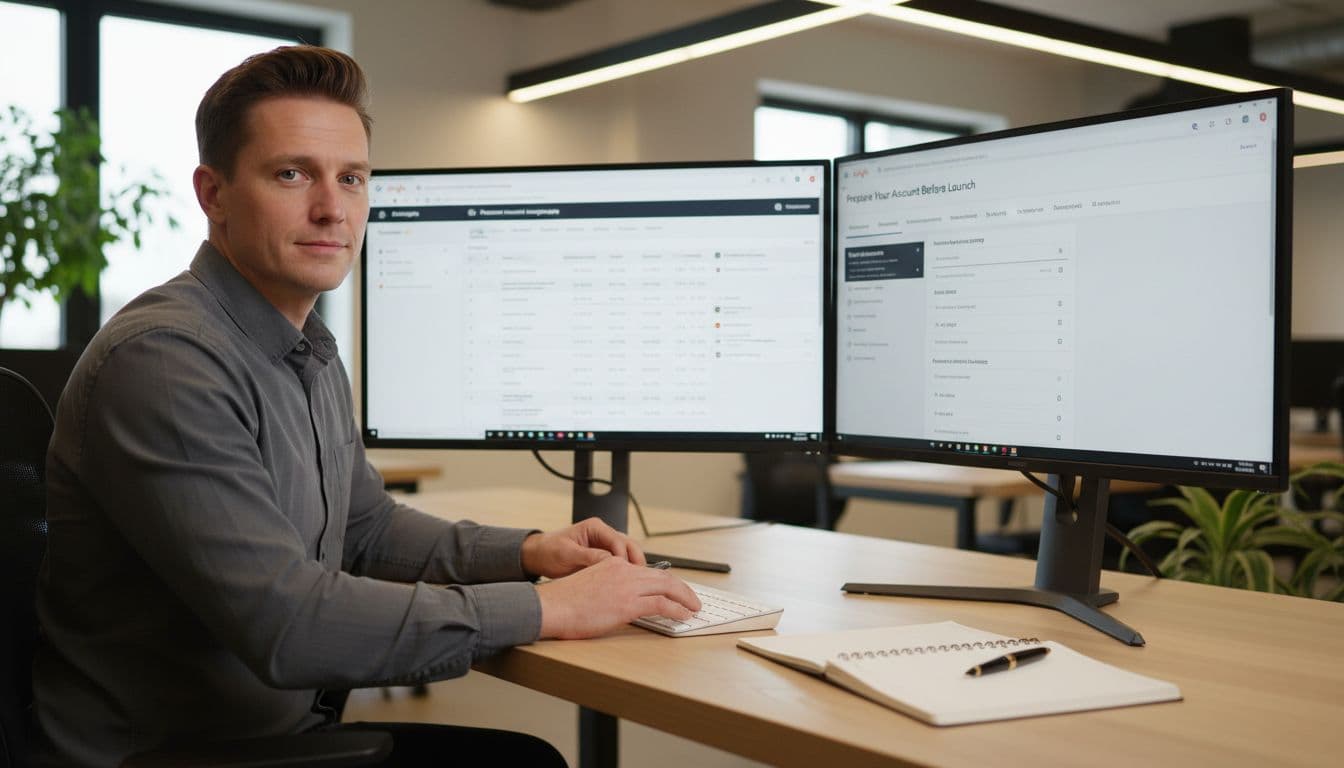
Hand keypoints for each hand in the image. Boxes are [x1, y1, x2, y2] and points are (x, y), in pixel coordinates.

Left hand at [520, 517, 643, 579]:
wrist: (539, 556)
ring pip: (628, 554)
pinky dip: (625, 572)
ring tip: (634, 583)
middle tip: (638, 579)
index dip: (623, 557)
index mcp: (595, 527)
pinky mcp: (603, 556)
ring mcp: (605, 545)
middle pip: (629, 545)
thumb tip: (609, 562)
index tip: (625, 572)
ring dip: (632, 567)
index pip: (618, 540)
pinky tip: (626, 584)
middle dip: (635, 562)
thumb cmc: (549, 551)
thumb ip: (589, 556)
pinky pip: (620, 563)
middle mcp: (603, 534)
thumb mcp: (567, 554)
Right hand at [535, 557, 701, 639]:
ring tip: (694, 608)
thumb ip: (608, 588)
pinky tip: (684, 616)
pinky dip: (677, 609)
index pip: (648, 570)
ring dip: (685, 598)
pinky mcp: (627, 604)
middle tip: (692, 599)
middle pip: (663, 576)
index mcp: (613, 565)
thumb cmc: (562, 603)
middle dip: (682, 589)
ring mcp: (626, 586)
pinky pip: (661, 604)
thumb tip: (621, 603)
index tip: (674, 590)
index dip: (666, 581)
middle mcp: (623, 571)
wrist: (550, 607)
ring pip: (668, 587)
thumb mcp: (590, 586)